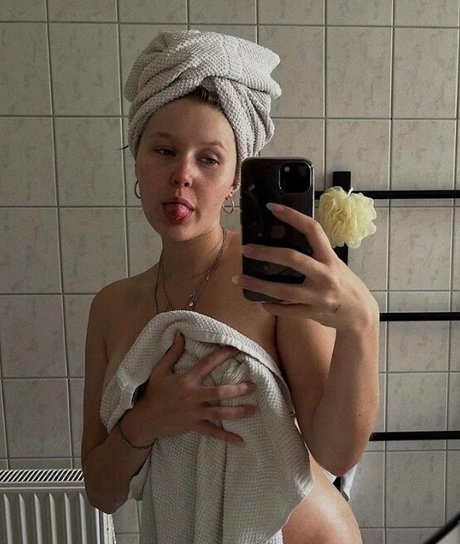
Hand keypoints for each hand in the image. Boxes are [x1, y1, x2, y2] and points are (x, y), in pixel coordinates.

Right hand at [133, 333, 256, 444]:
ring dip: (238, 412)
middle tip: (254, 386)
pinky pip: (212, 433)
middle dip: (238, 390)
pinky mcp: (193, 426)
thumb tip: (180, 334)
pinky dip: (226, 438)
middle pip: (219, 393)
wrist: (144, 419)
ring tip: (254, 410)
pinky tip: (241, 441)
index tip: (237, 349)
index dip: (223, 355)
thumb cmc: (153, 392)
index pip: (207, 364)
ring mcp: (193, 413)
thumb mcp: (160, 370)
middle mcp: (192, 396)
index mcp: (186, 380)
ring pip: (219, 414)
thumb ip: (172, 353)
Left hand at [235, 203, 378, 331]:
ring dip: (258, 285)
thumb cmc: (344, 284)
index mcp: (330, 258)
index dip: (293, 216)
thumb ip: (315, 254)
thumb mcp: (335, 264)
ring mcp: (318, 296)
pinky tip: (259, 300)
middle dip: (266, 253)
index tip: (273, 208)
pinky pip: (287, 311)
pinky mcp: (313, 313)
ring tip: (238, 279)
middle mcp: (325, 275)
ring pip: (284, 291)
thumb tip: (285, 241)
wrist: (360, 314)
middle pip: (293, 259)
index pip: (313, 230)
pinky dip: (271, 306)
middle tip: (245, 249)